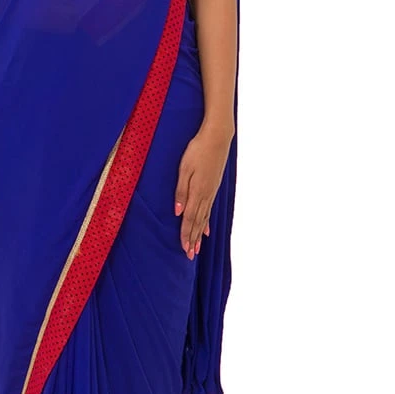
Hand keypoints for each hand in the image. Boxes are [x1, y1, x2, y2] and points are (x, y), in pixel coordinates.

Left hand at [174, 121, 233, 258]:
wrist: (217, 137)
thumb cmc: (197, 150)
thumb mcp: (184, 169)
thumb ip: (181, 191)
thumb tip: (178, 212)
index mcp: (197, 192)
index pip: (190, 219)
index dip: (186, 235)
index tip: (184, 249)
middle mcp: (206, 195)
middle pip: (197, 222)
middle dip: (192, 240)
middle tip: (190, 256)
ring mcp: (211, 192)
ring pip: (204, 218)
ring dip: (198, 235)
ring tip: (196, 248)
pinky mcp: (213, 187)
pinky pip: (209, 210)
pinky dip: (206, 222)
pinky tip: (206, 230)